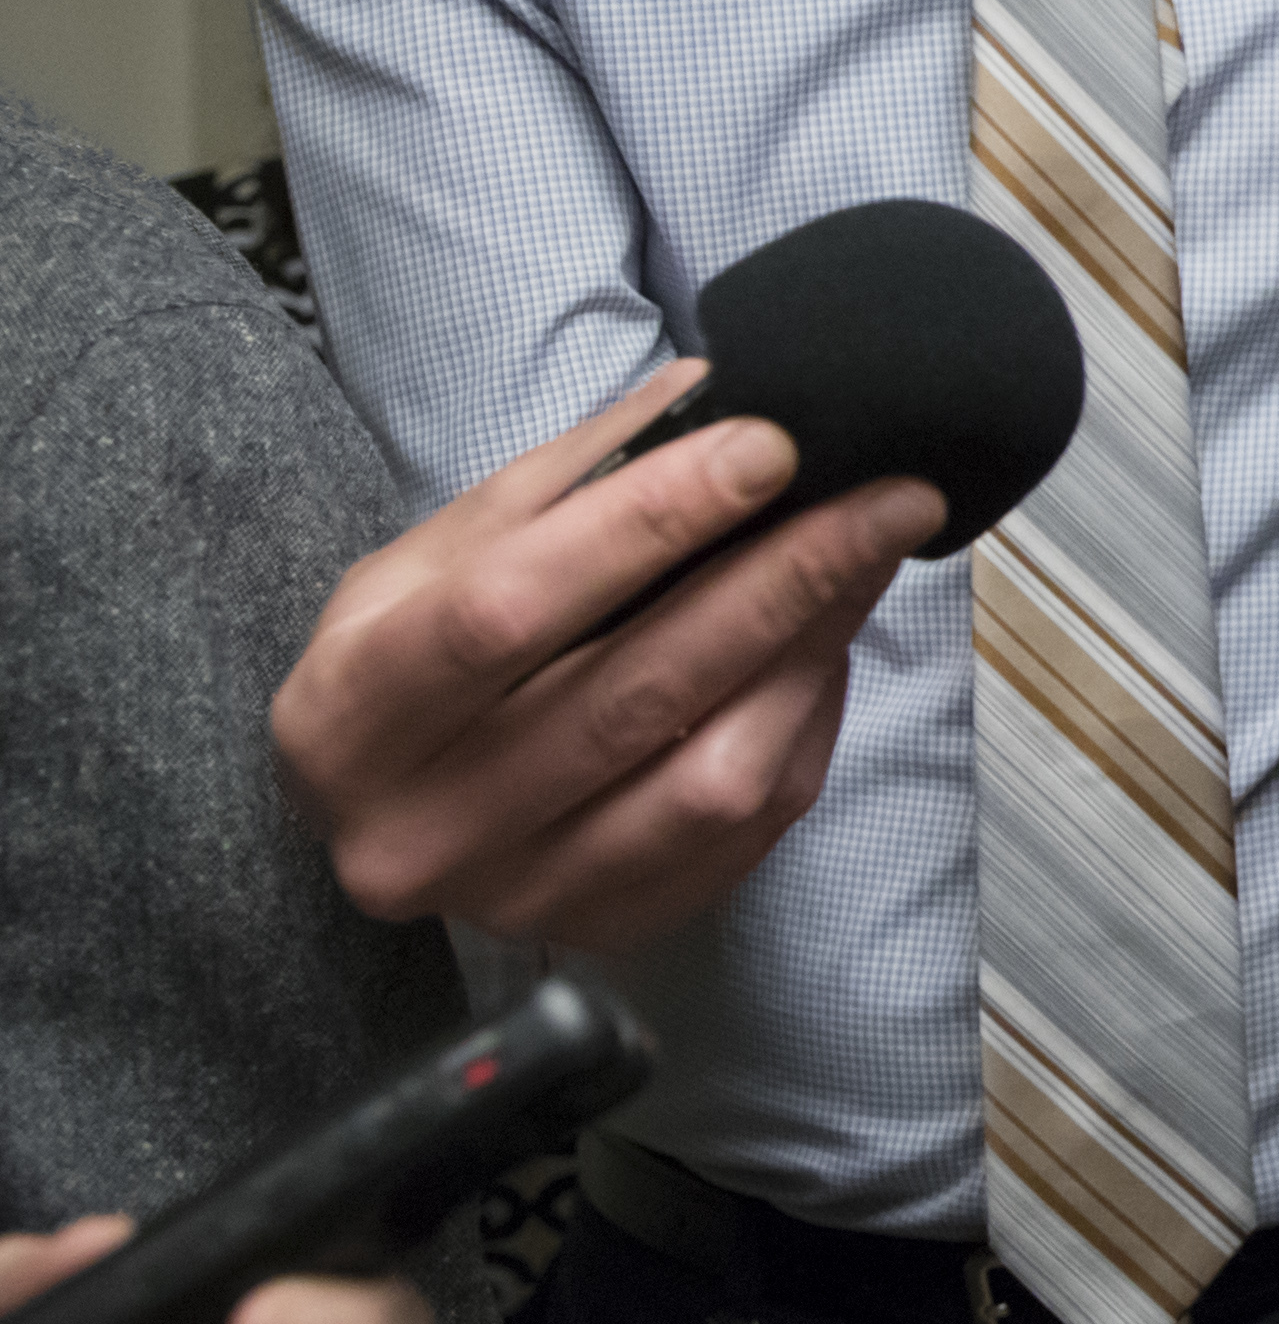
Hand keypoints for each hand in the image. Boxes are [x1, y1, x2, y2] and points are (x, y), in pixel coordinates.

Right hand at [272, 366, 938, 950]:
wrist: (390, 799)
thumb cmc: (420, 652)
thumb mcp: (445, 551)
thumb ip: (578, 474)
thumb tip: (722, 393)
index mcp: (348, 716)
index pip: (506, 611)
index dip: (649, 524)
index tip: (770, 447)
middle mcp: (422, 830)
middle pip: (632, 695)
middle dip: (782, 579)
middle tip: (885, 498)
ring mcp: (519, 897)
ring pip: (711, 777)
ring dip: (813, 653)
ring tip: (869, 560)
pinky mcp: (610, 929)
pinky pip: (749, 829)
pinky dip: (806, 725)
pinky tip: (829, 647)